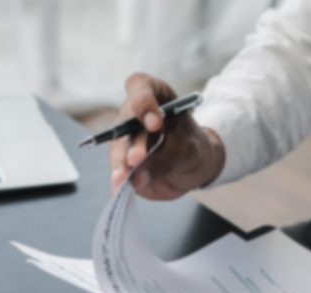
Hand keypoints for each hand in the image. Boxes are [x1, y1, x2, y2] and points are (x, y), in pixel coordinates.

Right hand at [108, 72, 224, 198]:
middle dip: (132, 142)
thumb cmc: (193, 147)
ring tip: (123, 177)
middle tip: (137, 158)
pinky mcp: (121, 160)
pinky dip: (118, 178)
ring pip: (118, 148)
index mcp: (155, 96)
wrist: (192, 167)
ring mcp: (124, 138)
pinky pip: (117, 168)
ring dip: (120, 163)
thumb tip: (138, 176)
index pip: (139, 87)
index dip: (143, 102)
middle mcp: (134, 114)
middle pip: (125, 122)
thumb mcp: (191, 149)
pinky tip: (119, 186)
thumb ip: (168, 157)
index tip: (155, 123)